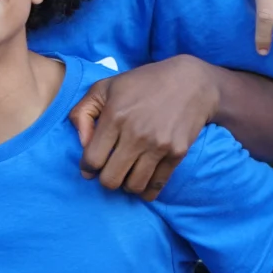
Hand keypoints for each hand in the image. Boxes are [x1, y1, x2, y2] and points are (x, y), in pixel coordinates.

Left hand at [67, 56, 217, 199]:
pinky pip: (157, 185)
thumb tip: (82, 144)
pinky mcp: (177, 153)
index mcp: (115, 117)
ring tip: (126, 173)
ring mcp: (159, 145)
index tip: (90, 165)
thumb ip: (82, 113)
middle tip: (109, 170)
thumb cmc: (142, 84)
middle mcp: (136, 134)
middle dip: (106, 179)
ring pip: (134, 186)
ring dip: (126, 184)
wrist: (190, 82)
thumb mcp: (104, 87)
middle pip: (111, 179)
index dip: (87, 167)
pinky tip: (142, 184)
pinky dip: (147, 190)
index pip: (92, 159)